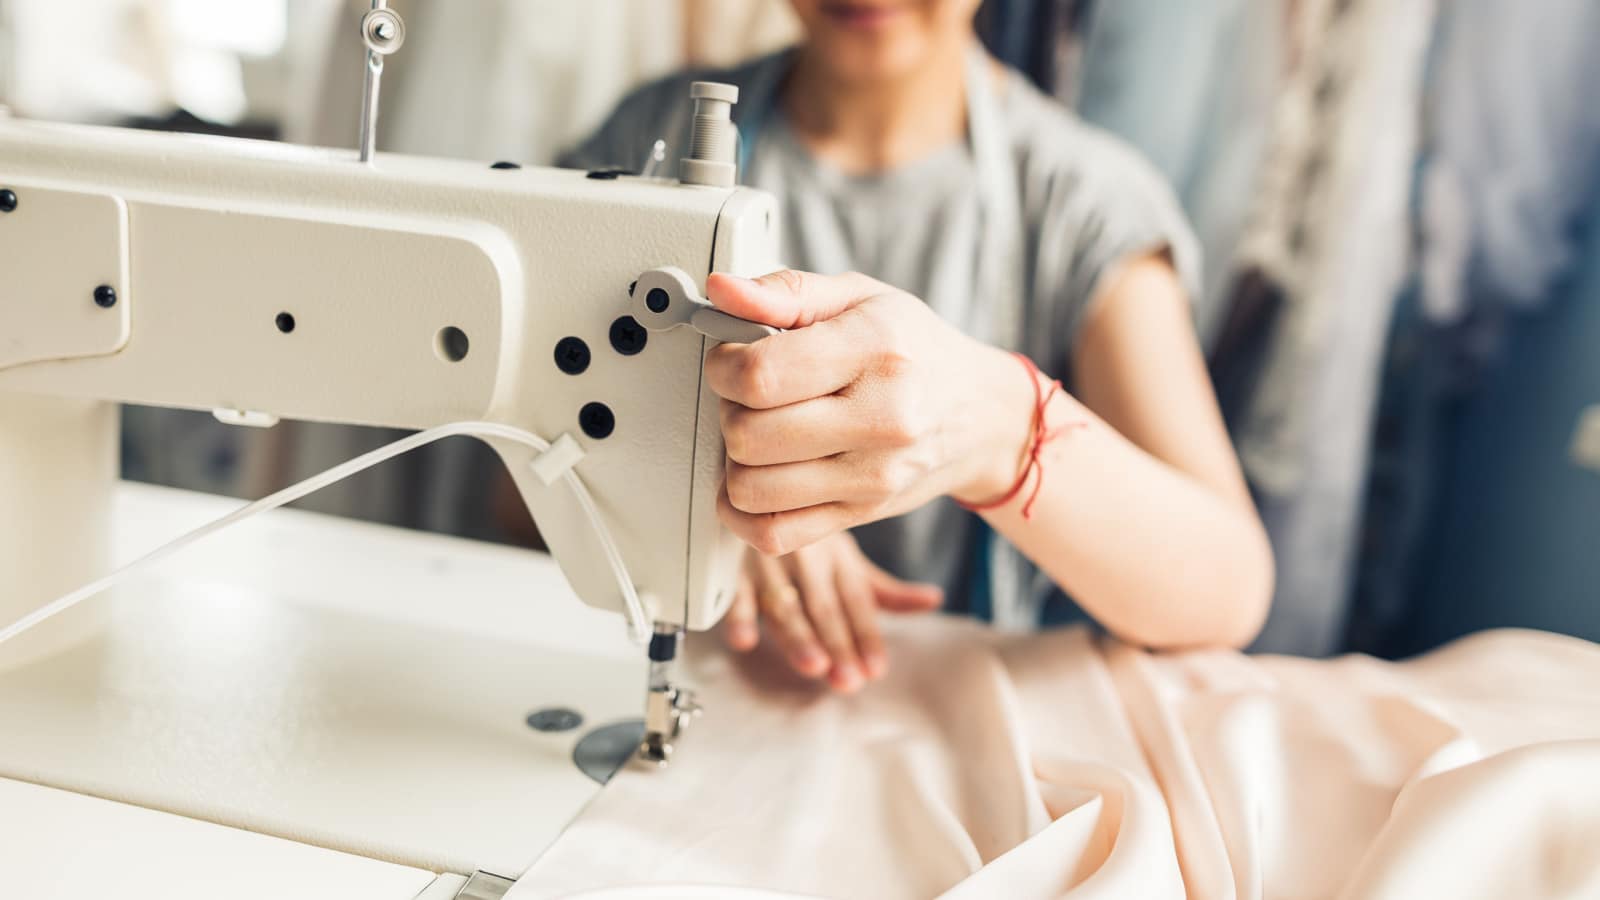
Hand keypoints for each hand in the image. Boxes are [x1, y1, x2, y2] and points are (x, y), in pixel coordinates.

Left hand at [706, 270, 1035, 556]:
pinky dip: (745, 511)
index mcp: (875, 351)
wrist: (981, 415)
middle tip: (751, 396)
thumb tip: (722, 292)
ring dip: (737, 461)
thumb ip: (785, 293)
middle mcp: (880, 419)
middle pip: (749, 435)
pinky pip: (773, 534)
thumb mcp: (859, 298)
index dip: (724, 367)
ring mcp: (871, 477)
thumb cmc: (916, 350)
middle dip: (729, 411)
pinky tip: (758, 478)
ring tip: (761, 433)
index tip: (731, 360)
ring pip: (751, 489)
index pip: (762, 376)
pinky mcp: (861, 515)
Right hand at [724, 531, 943, 690]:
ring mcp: (769, 563)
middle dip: (837, 645)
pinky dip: (737, 615)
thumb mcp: (848, 562)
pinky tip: (744, 640)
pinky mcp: (733, 568)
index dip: (866, 636)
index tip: (875, 669)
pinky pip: (734, 592)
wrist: (765, 492)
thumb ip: (884, 591)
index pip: (856, 602)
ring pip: (784, 604)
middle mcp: (806, 560)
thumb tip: (933, 600)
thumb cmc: (808, 537)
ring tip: (813, 665)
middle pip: (824, 608)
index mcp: (838, 559)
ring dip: (797, 635)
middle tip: (848, 680)